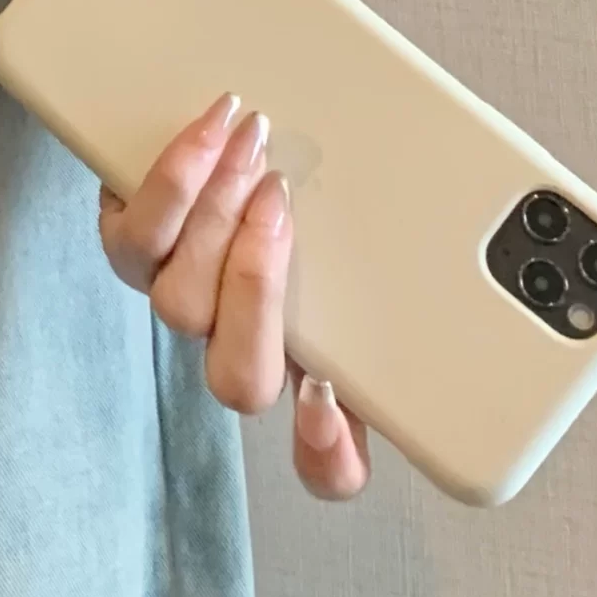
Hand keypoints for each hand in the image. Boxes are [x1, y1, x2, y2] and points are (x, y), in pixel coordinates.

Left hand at [96, 91, 372, 500]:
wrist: (211, 137)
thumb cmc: (302, 197)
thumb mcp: (361, 245)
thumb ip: (399, 282)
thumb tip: (466, 303)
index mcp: (309, 366)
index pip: (328, 464)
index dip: (328, 453)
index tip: (330, 395)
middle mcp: (238, 347)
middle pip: (237, 376)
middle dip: (258, 284)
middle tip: (282, 200)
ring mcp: (178, 301)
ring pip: (178, 302)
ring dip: (214, 214)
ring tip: (250, 144)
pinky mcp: (131, 248)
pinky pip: (131, 240)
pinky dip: (169, 182)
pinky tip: (208, 132)